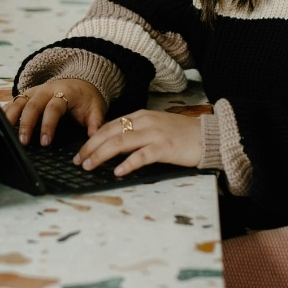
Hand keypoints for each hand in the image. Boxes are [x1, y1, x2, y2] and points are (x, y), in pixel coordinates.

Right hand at [5, 78, 105, 146]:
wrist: (81, 82)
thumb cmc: (86, 98)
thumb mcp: (96, 108)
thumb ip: (95, 122)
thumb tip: (94, 135)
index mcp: (64, 93)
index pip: (53, 108)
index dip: (48, 125)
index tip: (45, 141)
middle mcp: (46, 90)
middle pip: (32, 105)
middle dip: (26, 123)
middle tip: (23, 141)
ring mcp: (34, 91)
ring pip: (19, 101)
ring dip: (11, 116)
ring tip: (5, 131)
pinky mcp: (27, 95)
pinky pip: (14, 101)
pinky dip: (6, 110)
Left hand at [74, 109, 202, 176]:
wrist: (209, 136)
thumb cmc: (182, 135)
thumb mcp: (156, 127)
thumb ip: (137, 133)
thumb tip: (114, 146)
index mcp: (141, 116)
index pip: (109, 125)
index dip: (92, 138)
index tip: (81, 150)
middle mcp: (145, 122)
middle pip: (109, 132)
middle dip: (90, 147)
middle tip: (78, 160)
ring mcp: (155, 134)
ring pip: (120, 142)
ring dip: (101, 154)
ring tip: (89, 165)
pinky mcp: (165, 147)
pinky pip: (142, 156)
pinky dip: (127, 164)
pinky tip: (117, 171)